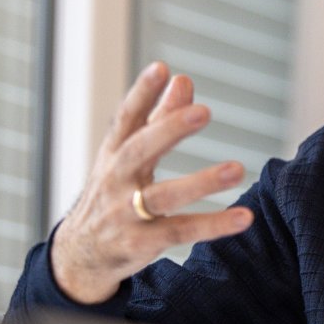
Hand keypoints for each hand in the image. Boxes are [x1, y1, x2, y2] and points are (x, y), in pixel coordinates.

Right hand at [51, 62, 253, 303]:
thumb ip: (159, 118)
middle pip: (139, 151)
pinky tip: (244, 217)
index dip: (141, 93)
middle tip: (203, 111)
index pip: (126, 119)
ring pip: (163, 196)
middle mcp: (115, 180)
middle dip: (169, 130)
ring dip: (201, 182)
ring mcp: (125, 214)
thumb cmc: (113, 192)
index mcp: (114, 153)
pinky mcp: (140, 244)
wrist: (80, 255)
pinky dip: (213, 225)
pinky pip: (180, 232)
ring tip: (237, 169)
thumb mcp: (129, 156)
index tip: (161, 68)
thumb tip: (183, 79)